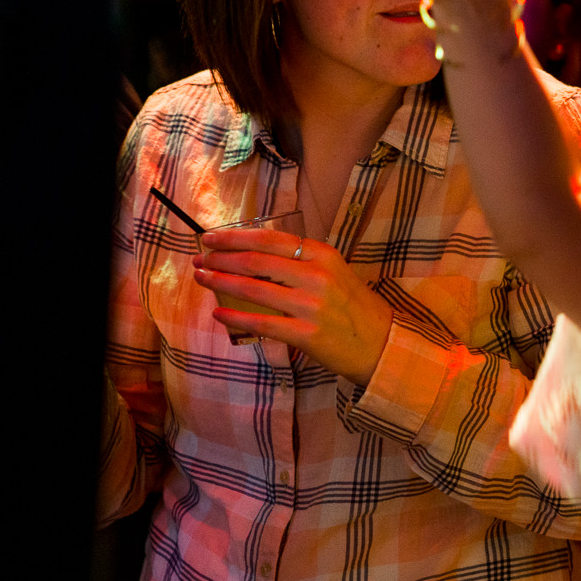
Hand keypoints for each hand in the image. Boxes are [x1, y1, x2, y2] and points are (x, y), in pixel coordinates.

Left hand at [194, 227, 393, 381]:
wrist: (381, 344)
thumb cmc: (353, 307)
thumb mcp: (334, 272)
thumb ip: (301, 262)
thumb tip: (253, 256)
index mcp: (323, 254)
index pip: (269, 239)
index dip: (234, 237)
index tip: (211, 238)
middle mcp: (317, 275)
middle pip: (256, 261)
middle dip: (220, 258)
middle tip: (200, 259)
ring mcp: (311, 305)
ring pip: (254, 289)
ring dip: (221, 282)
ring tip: (203, 279)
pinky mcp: (306, 334)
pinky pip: (261, 323)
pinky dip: (235, 317)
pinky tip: (218, 312)